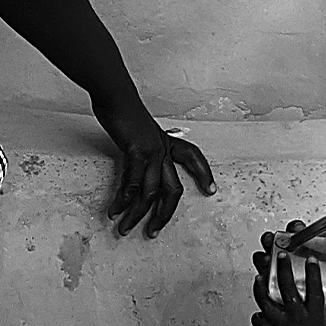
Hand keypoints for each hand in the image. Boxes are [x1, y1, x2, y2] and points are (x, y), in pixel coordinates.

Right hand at [92, 98, 216, 237]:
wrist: (114, 93)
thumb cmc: (123, 109)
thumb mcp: (140, 130)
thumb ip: (143, 148)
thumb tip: (138, 163)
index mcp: (166, 143)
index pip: (193, 158)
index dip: (203, 174)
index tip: (211, 190)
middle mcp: (163, 149)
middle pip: (172, 190)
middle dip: (164, 215)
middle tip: (153, 232)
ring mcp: (152, 151)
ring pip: (150, 193)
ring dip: (137, 215)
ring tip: (125, 229)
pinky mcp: (136, 151)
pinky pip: (132, 184)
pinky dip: (123, 200)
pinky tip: (116, 211)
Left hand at [251, 225, 325, 325]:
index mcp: (314, 319)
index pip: (314, 290)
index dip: (313, 273)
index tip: (310, 261)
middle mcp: (295, 319)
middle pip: (288, 287)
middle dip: (284, 269)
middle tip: (281, 257)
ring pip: (266, 300)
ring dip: (261, 287)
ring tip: (259, 277)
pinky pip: (259, 322)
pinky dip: (257, 317)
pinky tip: (257, 314)